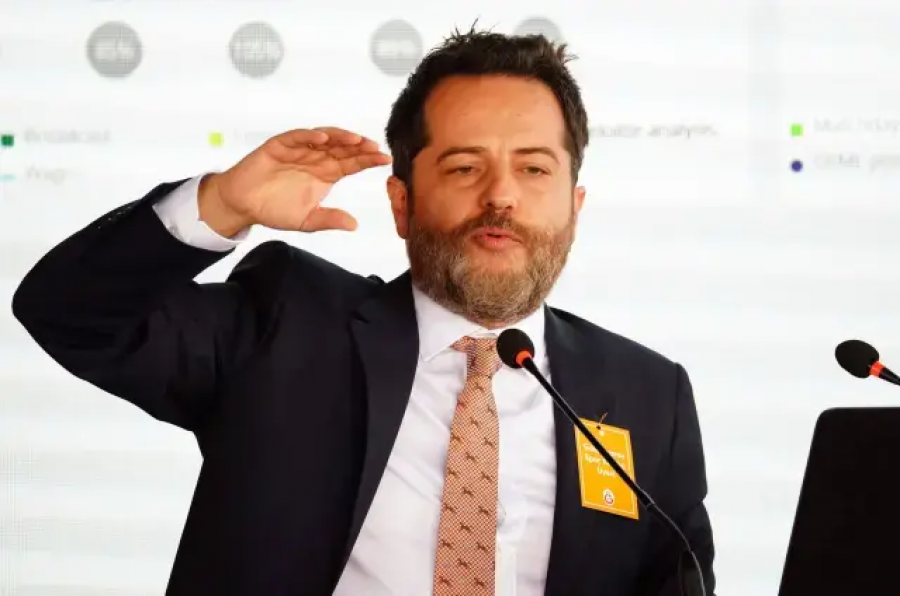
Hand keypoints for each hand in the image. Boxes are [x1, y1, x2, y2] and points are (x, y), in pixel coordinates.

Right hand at [198, 127, 391, 236]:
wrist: (243, 205)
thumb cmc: (274, 209)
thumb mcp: (307, 220)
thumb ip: (329, 219)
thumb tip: (354, 225)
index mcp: (325, 174)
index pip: (351, 164)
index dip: (367, 161)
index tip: (385, 160)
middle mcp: (315, 159)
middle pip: (341, 149)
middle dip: (358, 147)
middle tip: (374, 148)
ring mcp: (298, 150)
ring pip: (323, 139)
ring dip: (339, 137)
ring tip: (354, 140)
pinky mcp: (279, 146)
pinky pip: (296, 138)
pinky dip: (309, 136)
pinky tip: (322, 138)